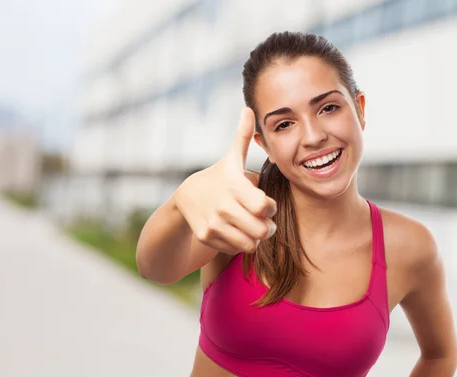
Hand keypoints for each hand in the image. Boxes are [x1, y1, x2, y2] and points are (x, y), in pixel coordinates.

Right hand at [174, 108, 276, 254]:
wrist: (186, 197)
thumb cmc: (219, 177)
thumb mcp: (231, 158)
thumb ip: (243, 137)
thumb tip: (248, 109)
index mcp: (234, 186)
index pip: (265, 207)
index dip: (270, 208)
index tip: (266, 204)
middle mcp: (223, 206)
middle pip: (261, 229)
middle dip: (267, 227)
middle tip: (264, 221)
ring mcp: (214, 223)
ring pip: (250, 243)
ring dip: (255, 238)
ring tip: (252, 227)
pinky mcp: (207, 237)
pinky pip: (236, 249)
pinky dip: (240, 244)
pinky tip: (236, 232)